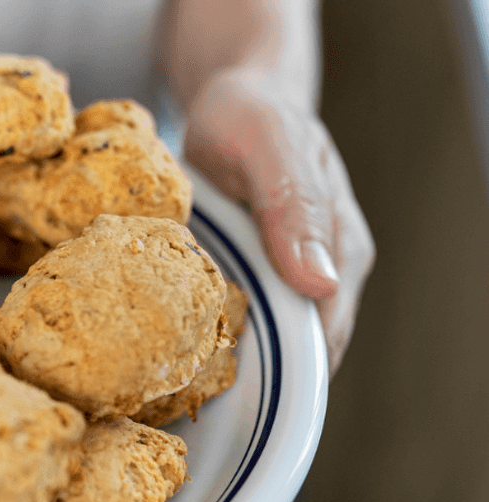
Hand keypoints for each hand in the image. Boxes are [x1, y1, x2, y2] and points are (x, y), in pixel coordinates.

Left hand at [183, 69, 374, 374]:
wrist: (235, 99)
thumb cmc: (252, 113)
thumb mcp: (268, 143)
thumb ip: (293, 205)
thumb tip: (320, 284)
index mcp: (340, 246)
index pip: (324, 333)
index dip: (285, 368)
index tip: (232, 386)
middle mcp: (324, 271)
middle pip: (298, 351)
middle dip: (253, 374)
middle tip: (193, 386)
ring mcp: (289, 277)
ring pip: (269, 342)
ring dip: (229, 361)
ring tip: (178, 371)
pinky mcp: (256, 278)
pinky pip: (241, 322)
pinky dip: (212, 336)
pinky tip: (176, 343)